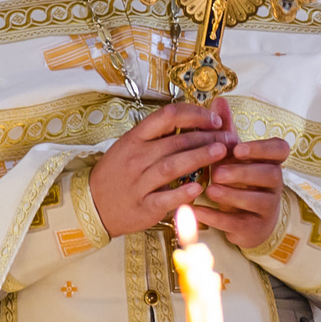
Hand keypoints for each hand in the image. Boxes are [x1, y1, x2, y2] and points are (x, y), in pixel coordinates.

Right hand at [90, 101, 231, 236]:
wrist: (92, 205)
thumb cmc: (117, 175)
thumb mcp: (130, 147)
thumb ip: (157, 137)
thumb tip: (192, 122)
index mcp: (134, 139)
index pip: (168, 116)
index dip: (195, 114)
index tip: (213, 120)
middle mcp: (135, 158)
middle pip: (176, 142)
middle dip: (206, 138)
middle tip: (228, 138)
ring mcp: (138, 183)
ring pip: (172, 166)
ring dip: (199, 158)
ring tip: (221, 153)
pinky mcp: (143, 207)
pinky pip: (165, 198)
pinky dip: (183, 192)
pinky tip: (200, 188)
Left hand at [192, 102, 288, 250]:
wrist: (246, 222)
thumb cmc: (238, 181)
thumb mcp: (233, 156)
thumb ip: (227, 130)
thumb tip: (219, 100)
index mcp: (270, 162)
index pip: (280, 150)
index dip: (261, 148)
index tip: (238, 149)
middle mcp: (275, 184)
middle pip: (269, 174)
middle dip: (243, 172)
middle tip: (218, 172)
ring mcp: (268, 208)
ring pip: (258, 200)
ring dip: (233, 194)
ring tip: (211, 189)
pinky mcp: (254, 228)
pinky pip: (238, 223)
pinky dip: (217, 217)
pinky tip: (198, 210)